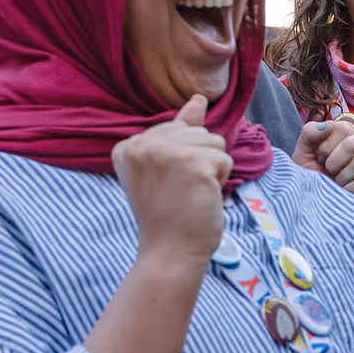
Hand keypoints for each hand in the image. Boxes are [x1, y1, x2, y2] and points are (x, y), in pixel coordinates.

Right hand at [111, 96, 232, 267]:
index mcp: (128, 145)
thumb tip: (198, 100)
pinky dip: (221, 181)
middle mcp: (141, 144)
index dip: (183, 159)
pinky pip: (225, 159)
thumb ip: (179, 131)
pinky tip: (202, 197)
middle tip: (180, 192)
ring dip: (212, 170)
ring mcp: (166, 152)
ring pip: (214, 142)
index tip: (166, 186)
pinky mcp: (193, 163)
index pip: (178, 129)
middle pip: (198, 132)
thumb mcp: (166, 167)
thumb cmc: (169, 214)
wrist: (169, 253)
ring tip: (191, 193)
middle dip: (200, 161)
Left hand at [295, 113, 353, 212]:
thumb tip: (326, 125)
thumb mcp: (302, 156)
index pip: (345, 127)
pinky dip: (349, 190)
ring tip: (337, 186)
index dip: (327, 144)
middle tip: (328, 174)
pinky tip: (345, 195)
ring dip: (341, 179)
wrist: (313, 212)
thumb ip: (310, 134)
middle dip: (333, 162)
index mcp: (347, 140)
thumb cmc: (310, 183)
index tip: (320, 158)